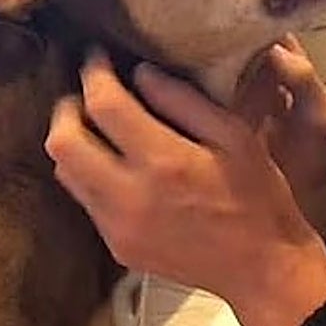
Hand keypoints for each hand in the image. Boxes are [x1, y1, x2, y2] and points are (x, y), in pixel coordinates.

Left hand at [45, 52, 325, 325]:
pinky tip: (117, 165)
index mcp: (163, 161)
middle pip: (63, 142)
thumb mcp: (236, 137)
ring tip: (98, 125)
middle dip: (67, 107)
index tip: (97, 55)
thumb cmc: (259, 196)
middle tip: (88, 91)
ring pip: (65, 173)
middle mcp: (129, 196)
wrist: (262, 270)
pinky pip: (85, 200)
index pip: (104, 105)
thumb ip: (185, 101)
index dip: (93, 72)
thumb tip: (141, 73)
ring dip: (73, 142)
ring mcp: (118, 227)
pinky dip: (91, 173)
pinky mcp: (117, 247)